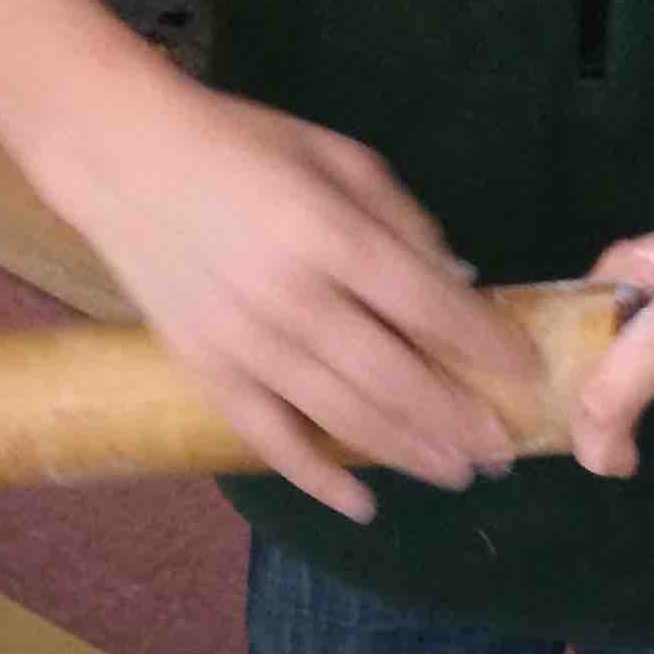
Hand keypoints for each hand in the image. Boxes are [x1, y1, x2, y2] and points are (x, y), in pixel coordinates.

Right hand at [33, 74, 530, 519]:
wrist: (126, 159)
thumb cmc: (242, 146)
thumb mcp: (334, 155)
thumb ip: (401, 220)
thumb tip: (460, 286)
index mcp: (330, 234)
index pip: (428, 306)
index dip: (485, 344)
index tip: (527, 373)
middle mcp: (293, 300)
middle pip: (396, 378)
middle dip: (459, 420)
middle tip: (503, 450)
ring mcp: (248, 346)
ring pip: (344, 418)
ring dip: (408, 454)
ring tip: (457, 474)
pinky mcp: (211, 375)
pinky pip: (274, 442)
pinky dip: (319, 480)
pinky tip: (364, 507)